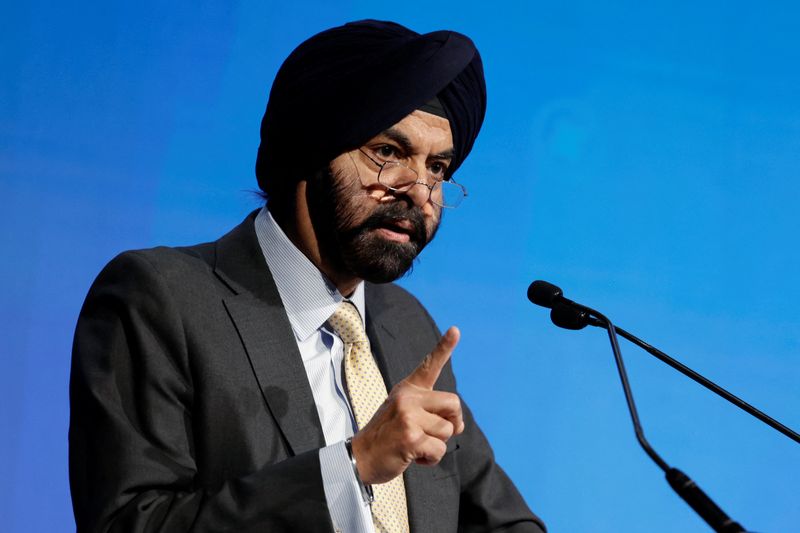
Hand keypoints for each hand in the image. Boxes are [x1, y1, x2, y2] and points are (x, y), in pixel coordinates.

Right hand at [351, 326, 463, 484]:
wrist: (360, 457)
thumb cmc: (387, 437)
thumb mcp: (404, 414)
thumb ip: (430, 412)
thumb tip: (458, 424)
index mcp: (408, 389)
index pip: (429, 365)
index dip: (444, 347)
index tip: (455, 330)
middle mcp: (408, 398)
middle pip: (453, 404)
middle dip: (452, 422)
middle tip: (434, 433)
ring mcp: (409, 416)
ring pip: (448, 430)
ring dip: (437, 444)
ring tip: (416, 445)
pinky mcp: (410, 437)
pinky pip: (439, 449)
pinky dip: (431, 459)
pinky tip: (414, 456)